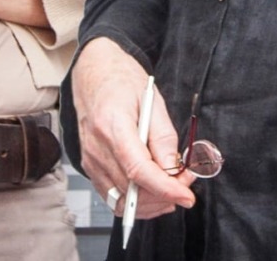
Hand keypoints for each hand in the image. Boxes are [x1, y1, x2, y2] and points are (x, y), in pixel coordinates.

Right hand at [72, 38, 195, 219]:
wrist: (93, 74)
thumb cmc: (121, 81)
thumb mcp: (151, 98)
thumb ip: (163, 135)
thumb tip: (173, 169)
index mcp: (112, 124)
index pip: (138, 169)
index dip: (165, 188)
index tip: (186, 195)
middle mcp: (97, 147)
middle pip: (132, 190)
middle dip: (165, 194)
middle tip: (185, 180)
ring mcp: (90, 160)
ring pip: (123, 202)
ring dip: (152, 202)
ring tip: (171, 186)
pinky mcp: (90, 168)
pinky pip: (113, 199)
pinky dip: (136, 202)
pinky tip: (152, 191)